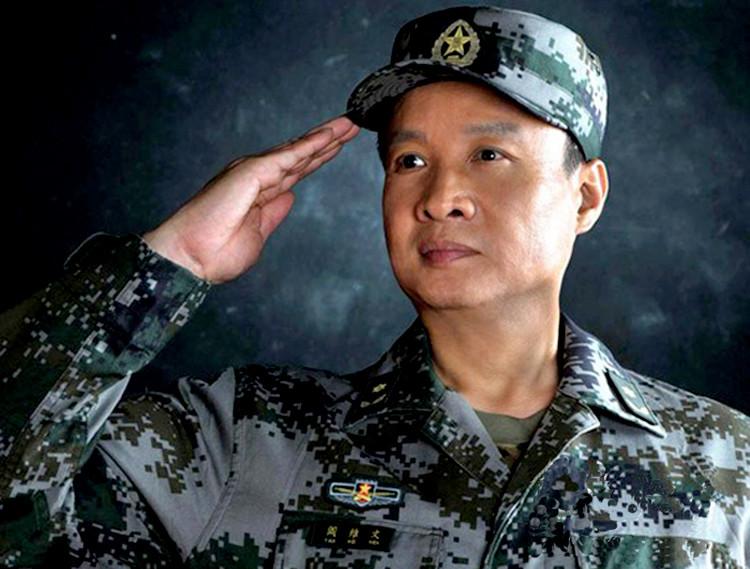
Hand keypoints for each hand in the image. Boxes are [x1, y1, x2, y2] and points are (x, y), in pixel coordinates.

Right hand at [143, 116, 358, 282]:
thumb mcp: (258, 234)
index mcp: (259, 192)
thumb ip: (274, 213)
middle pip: (300, 155)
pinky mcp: (251, 173)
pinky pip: (288, 157)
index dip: (318, 158)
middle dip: (327, 141)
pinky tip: (329, 136)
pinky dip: (310, 146)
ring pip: (297, 150)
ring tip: (349, 124)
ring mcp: (254, 172)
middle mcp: (257, 176)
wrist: (190, 258)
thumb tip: (290, 197)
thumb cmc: (215, 252)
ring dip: (325, 136)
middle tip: (352, 126)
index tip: (339, 147)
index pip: (296, 171)